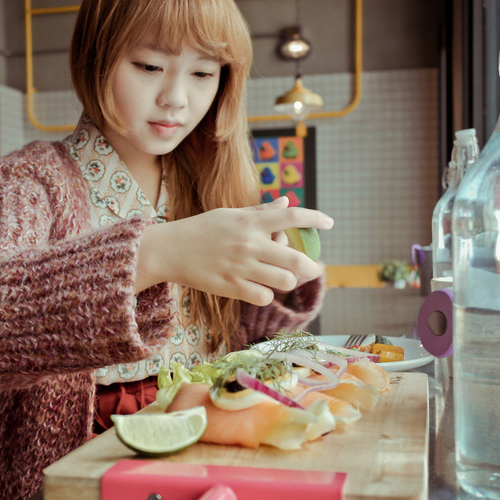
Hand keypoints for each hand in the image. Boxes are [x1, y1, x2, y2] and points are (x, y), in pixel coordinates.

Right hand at [137, 196, 333, 305]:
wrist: (169, 250)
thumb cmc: (201, 229)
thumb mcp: (230, 215)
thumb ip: (260, 212)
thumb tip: (286, 202)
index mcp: (250, 222)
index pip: (290, 216)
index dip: (315, 218)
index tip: (330, 223)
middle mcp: (249, 244)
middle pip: (296, 259)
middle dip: (311, 266)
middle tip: (314, 268)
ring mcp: (241, 267)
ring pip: (284, 281)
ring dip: (287, 280)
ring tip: (280, 277)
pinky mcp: (231, 288)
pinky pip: (263, 296)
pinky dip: (266, 294)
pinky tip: (258, 288)